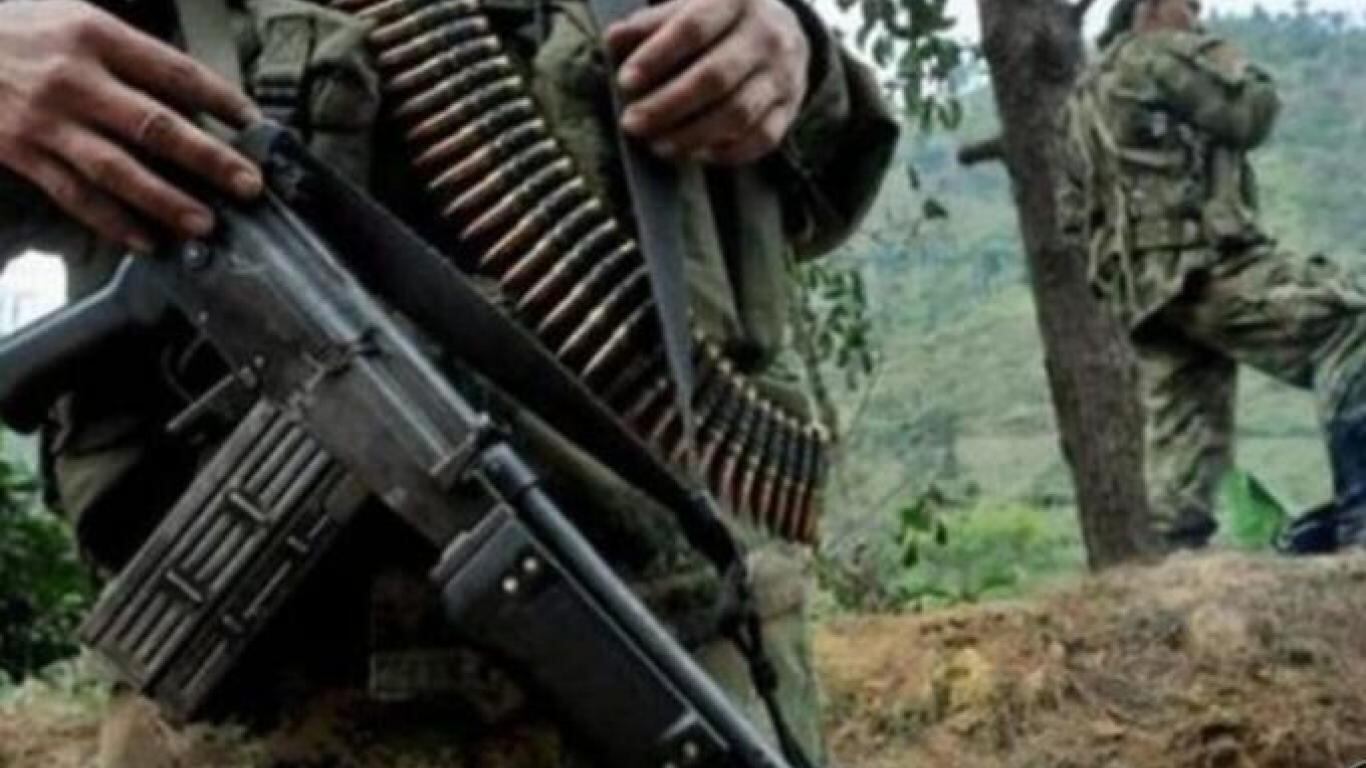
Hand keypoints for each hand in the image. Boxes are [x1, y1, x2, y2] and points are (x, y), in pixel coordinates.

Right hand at [0, 0, 262, 251]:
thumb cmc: (18, 27)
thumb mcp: (76, 18)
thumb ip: (130, 56)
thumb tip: (192, 103)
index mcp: (95, 35)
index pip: (174, 71)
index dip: (220, 100)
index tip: (254, 125)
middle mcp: (75, 79)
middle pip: (155, 125)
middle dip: (209, 160)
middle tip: (248, 185)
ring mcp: (47, 120)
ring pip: (117, 169)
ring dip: (165, 201)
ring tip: (204, 224)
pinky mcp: (22, 152)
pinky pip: (75, 194)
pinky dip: (113, 221)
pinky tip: (145, 240)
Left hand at [605, 0, 809, 165]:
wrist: (782, 29)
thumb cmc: (719, 21)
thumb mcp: (685, 7)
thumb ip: (649, 24)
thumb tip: (613, 41)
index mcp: (734, 0)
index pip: (692, 29)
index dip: (656, 57)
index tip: (626, 81)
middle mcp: (766, 35)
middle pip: (715, 78)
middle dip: (668, 106)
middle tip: (633, 124)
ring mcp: (783, 74)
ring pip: (737, 114)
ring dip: (692, 136)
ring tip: (658, 145)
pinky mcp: (791, 107)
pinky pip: (760, 138)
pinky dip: (725, 153)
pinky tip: (695, 154)